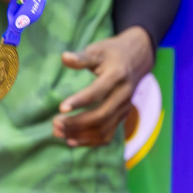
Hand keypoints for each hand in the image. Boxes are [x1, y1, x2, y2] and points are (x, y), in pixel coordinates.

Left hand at [52, 27, 154, 147]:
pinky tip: (72, 141)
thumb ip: (81, 57)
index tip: (60, 108)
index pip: (97, 92)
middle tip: (55, 123)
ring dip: (80, 134)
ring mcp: (124, 108)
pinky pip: (107, 135)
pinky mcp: (122, 116)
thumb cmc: (112, 53)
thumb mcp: (98, 50)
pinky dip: (90, 142)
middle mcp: (123, 95)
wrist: (137, 59)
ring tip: (58, 132)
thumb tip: (64, 57)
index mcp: (116, 75)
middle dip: (76, 123)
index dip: (79, 101)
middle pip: (100, 116)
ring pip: (103, 129)